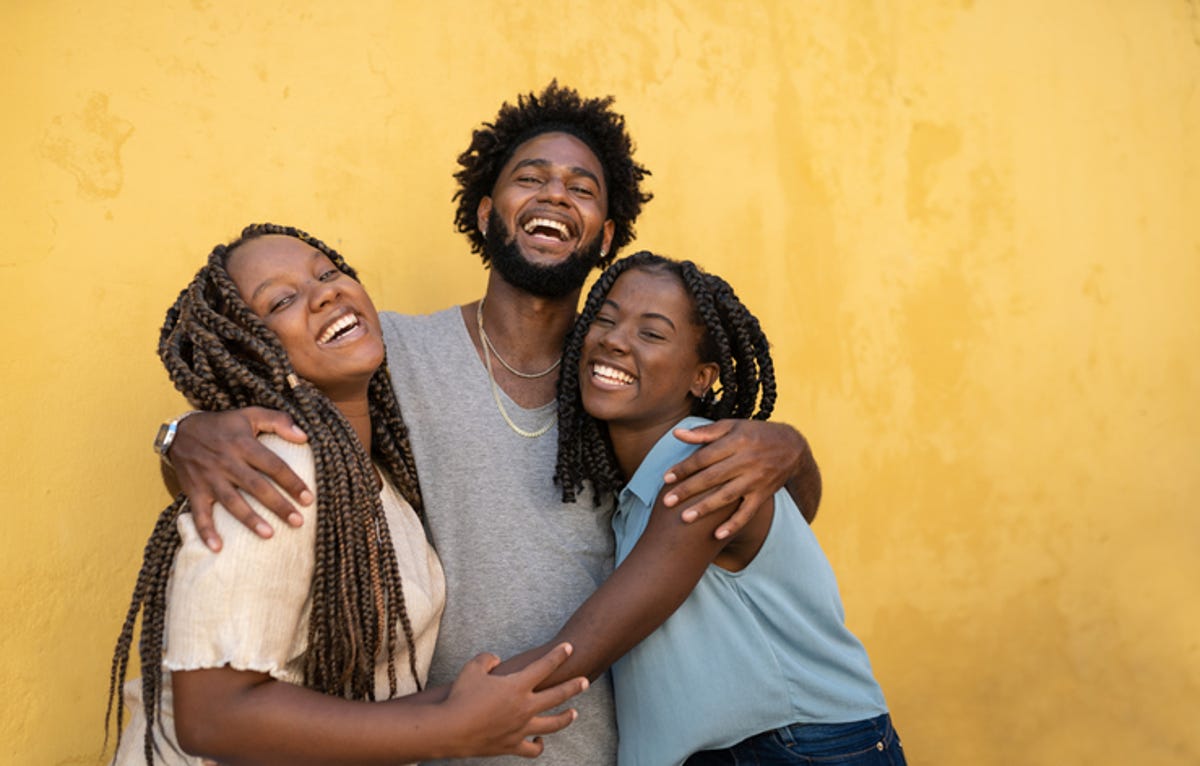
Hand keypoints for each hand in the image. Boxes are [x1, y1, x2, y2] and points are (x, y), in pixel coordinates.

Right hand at [169, 408, 310, 550]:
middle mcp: (227, 462)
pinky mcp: (194, 491)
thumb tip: (304, 437)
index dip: (292, 482)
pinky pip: (199, 514)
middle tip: (298, 521)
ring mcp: (209, 478)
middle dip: (278, 505)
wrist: (180, 432)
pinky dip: (206, 531)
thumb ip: (278, 420)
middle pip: (256, 486)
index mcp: (243, 444)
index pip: (273, 465)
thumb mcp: (250, 414)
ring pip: (232, 502)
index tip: (308, 498)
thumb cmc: (223, 425)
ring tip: (269, 535)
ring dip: (250, 519)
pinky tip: (218, 548)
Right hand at [442, 644, 587, 757]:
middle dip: (574, 686)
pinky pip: (532, 749)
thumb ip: (488, 659)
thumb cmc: (460, 697)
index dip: (558, 655)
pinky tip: (540, 739)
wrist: (450, 729)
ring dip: (566, 717)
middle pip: (558, 695)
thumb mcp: (472, 668)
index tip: (569, 647)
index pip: (545, 666)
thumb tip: (496, 660)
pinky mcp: (512, 745)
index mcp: (518, 686)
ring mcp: (521, 728)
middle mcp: (525, 707)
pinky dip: (539, 744)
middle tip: (585, 680)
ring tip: (574, 713)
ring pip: (553, 724)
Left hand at [663, 419, 816, 538]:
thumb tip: (677, 433)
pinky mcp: (763, 494)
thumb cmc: (756, 434)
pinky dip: (733, 524)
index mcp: (735, 442)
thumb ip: (705, 432)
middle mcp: (745, 461)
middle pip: (712, 478)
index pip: (704, 457)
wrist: (793, 447)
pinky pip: (747, 512)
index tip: (666, 478)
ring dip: (705, 508)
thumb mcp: (733, 426)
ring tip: (684, 518)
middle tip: (667, 501)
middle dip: (688, 490)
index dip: (685, 467)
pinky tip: (717, 535)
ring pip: (726, 496)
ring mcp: (755, 480)